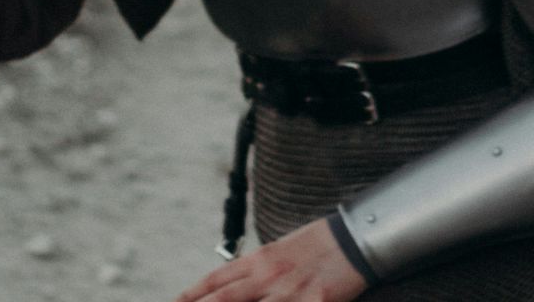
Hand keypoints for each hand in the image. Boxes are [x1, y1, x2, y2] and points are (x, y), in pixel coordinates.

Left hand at [174, 218, 368, 301]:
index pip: (217, 279)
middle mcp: (269, 276)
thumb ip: (258, 267)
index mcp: (260, 259)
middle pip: (223, 299)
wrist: (354, 239)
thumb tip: (237, 282)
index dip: (194, 294)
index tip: (179, 301)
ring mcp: (289, 294)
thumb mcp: (282, 249)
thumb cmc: (319, 243)